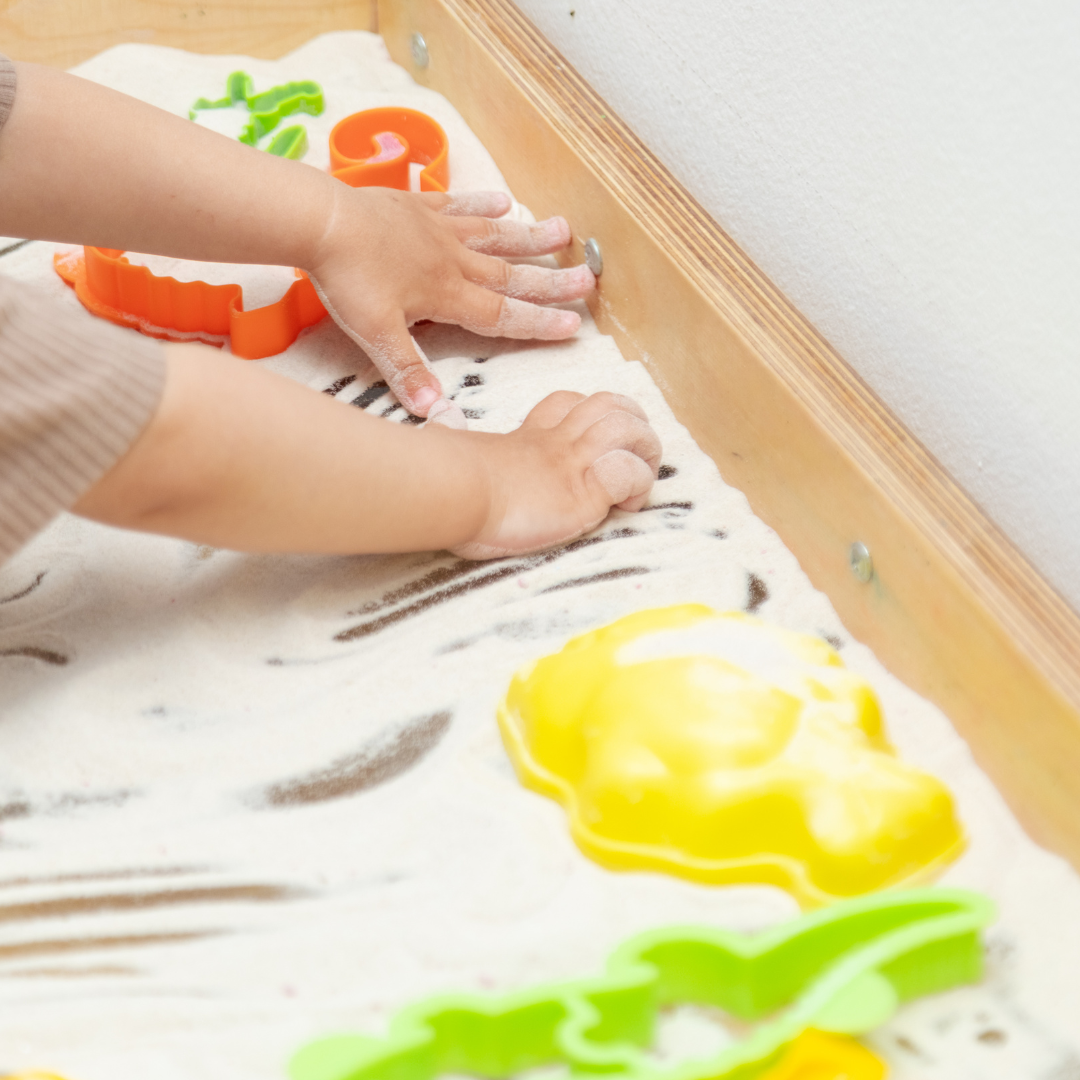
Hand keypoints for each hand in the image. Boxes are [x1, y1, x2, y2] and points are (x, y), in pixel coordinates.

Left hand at [308, 186, 594, 416]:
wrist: (321, 221)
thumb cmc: (348, 278)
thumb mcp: (375, 334)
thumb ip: (408, 369)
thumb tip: (433, 410)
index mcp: (447, 295)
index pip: (502, 315)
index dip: (539, 322)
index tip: (573, 325)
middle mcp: (452, 261)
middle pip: (511, 274)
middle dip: (551, 281)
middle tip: (587, 279)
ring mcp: (437, 230)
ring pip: (495, 235)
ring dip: (530, 237)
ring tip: (564, 231)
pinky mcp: (417, 207)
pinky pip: (459, 204)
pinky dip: (483, 203)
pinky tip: (505, 199)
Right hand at [452, 391, 660, 558]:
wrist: (453, 492)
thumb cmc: (445, 480)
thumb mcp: (450, 448)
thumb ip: (448, 431)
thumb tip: (436, 414)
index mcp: (529, 436)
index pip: (568, 405)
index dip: (587, 416)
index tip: (586, 447)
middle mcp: (557, 443)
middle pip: (612, 404)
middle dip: (634, 426)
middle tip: (631, 458)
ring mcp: (574, 463)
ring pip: (629, 429)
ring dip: (645, 453)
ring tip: (637, 481)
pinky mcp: (585, 492)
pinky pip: (628, 473)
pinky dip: (636, 487)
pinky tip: (622, 506)